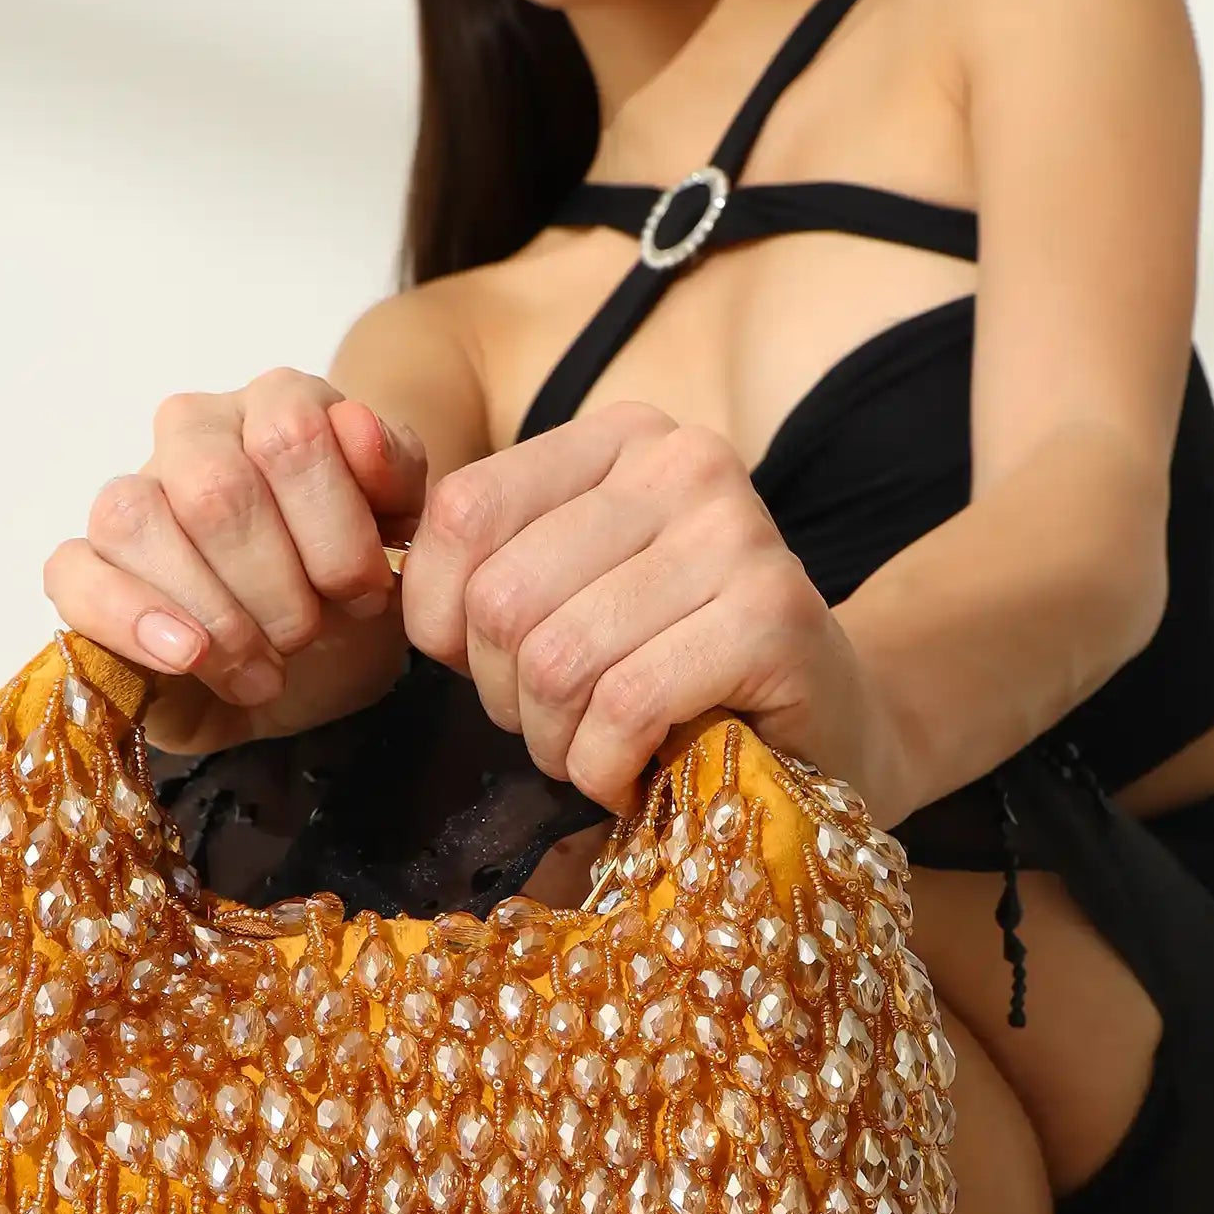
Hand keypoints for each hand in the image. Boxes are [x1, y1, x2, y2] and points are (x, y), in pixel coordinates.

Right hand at [43, 370, 427, 757]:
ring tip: (262, 670)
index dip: (335, 526)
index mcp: (277, 405)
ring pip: (137, 520)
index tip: (367, 592)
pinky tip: (186, 656)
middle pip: (216, 489)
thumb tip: (356, 425)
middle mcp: (194, 432)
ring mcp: (132, 494)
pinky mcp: (86, 566)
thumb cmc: (356, 586)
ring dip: (214, 614)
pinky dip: (132, 618)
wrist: (321, 665)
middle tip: (309, 636)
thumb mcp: (404, 536)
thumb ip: (394, 474)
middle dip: (278, 585)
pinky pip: (74, 571)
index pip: (291, 432)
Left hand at [397, 400, 906, 815]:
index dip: (440, 619)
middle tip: (559, 729)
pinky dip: (605, 768)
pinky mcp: (775, 617)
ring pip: (559, 660)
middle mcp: (683, 461)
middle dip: (508, 697)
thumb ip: (492, 565)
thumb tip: (379, 576)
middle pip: (504, 596)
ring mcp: (738, 533)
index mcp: (620, 438)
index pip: (463, 513)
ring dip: (558, 742)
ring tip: (600, 753)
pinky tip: (635, 775)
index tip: (488, 671)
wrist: (834, 731)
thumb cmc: (677, 669)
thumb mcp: (574, 592)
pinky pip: (624, 706)